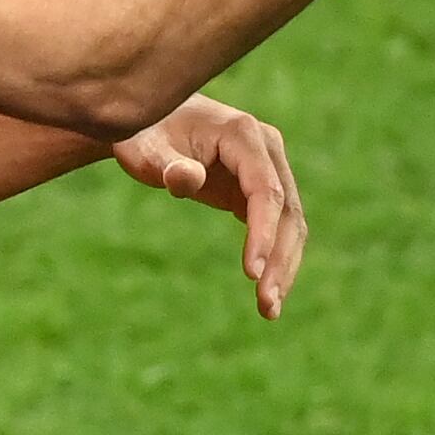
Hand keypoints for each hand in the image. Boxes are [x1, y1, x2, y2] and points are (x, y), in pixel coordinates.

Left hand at [110, 93, 306, 317]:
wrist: (152, 123)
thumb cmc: (144, 134)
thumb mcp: (144, 150)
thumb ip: (165, 165)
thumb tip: (187, 179)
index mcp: (243, 134)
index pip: (265, 189)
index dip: (262, 232)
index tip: (251, 273)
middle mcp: (267, 148)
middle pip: (287, 210)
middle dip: (279, 259)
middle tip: (266, 306)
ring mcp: (269, 167)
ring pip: (290, 222)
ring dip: (284, 266)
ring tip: (269, 310)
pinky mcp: (262, 188)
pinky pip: (278, 226)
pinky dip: (275, 258)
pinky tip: (266, 293)